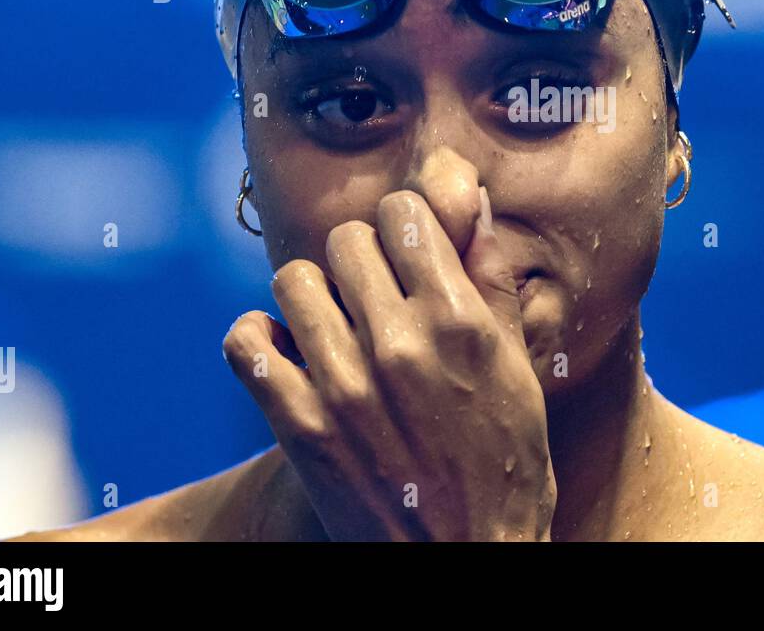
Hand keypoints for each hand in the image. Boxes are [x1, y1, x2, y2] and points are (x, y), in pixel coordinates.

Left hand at [222, 186, 555, 540]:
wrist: (467, 560)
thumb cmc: (505, 465)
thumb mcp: (518, 370)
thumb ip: (492, 281)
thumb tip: (474, 203)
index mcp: (460, 322)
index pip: (403, 213)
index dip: (404, 227)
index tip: (406, 254)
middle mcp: (400, 344)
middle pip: (346, 240)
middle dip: (361, 262)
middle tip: (374, 300)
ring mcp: (343, 385)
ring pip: (293, 280)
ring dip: (313, 298)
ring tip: (334, 329)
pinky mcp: (299, 426)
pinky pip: (246, 341)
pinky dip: (260, 340)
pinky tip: (290, 355)